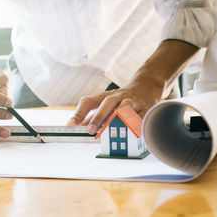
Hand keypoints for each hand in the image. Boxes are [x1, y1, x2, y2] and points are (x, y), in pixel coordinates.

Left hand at [67, 40, 199, 133]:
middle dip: (98, 116)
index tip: (70, 125)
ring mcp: (132, 101)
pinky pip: (141, 116)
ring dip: (118, 117)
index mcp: (104, 97)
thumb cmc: (121, 98)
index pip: (88, 101)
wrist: (147, 85)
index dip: (78, 113)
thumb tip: (77, 125)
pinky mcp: (146, 107)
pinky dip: (136, 123)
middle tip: (90, 129)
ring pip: (125, 106)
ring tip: (112, 129)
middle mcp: (118, 97)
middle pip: (107, 103)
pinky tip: (132, 132)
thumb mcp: (105, 102)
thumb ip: (91, 114)